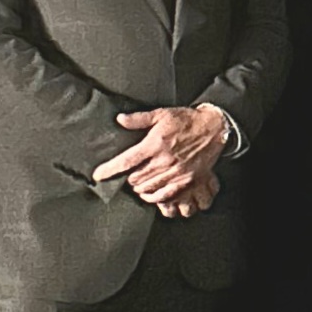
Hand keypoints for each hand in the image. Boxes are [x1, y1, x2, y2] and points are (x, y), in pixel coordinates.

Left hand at [94, 103, 228, 209]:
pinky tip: (150, 193)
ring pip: (148, 189)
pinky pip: (164, 196)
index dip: (110, 169)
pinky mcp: (186, 181)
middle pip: (135, 178)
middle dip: (127, 179)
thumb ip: (139, 119)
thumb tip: (120, 119)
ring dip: (139, 188)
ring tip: (137, 184)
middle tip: (127, 176)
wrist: (214, 128)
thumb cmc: (186, 120)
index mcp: (155, 143)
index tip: (98, 175)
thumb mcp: (162, 114)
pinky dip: (153, 197)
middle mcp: (164, 160)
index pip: (127, 160)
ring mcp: (176, 173)